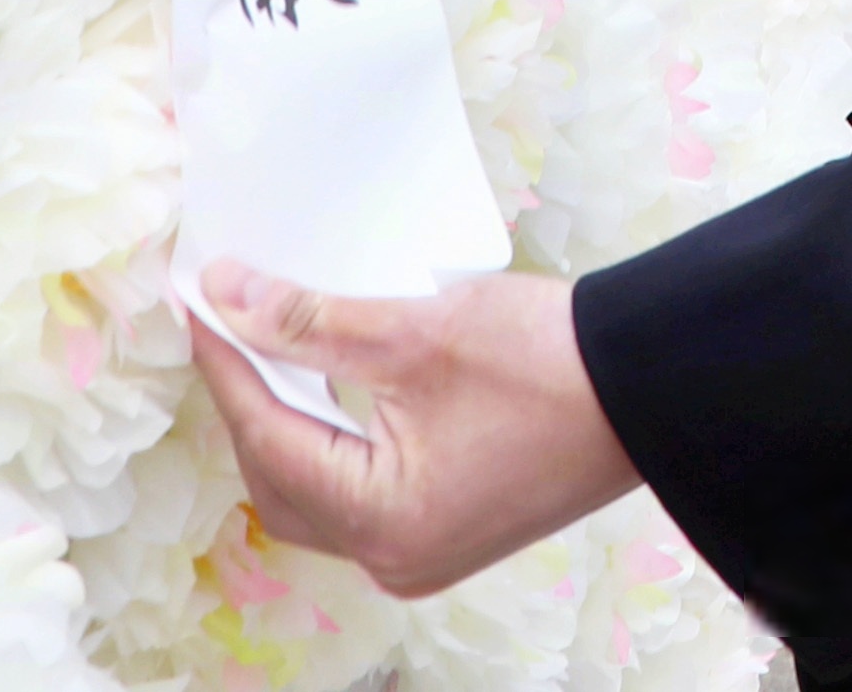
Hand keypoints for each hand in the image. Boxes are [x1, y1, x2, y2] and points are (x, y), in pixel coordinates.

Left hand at [188, 263, 635, 601]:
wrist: (651, 386)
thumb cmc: (549, 362)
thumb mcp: (416, 333)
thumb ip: (309, 321)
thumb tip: (226, 296)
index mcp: (383, 520)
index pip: (267, 437)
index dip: (227, 363)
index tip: (199, 301)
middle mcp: (395, 556)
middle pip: (280, 481)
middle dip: (248, 402)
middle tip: (226, 321)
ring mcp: (424, 552)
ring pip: (314, 493)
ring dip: (285, 424)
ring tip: (267, 346)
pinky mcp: (449, 532)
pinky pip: (358, 495)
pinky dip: (330, 442)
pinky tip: (324, 387)